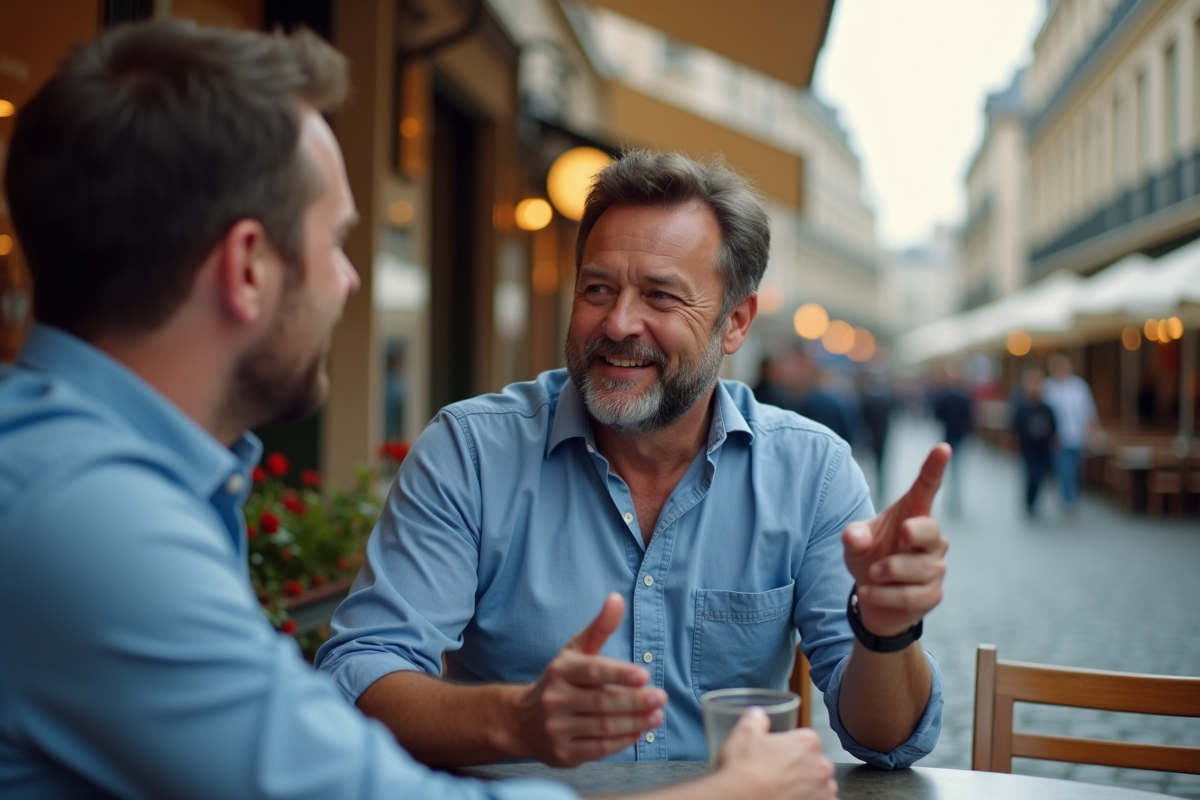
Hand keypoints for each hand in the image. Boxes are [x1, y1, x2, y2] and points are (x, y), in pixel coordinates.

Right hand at [513, 593, 666, 766]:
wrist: (522, 721)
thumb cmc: (560, 680)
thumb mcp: (576, 651)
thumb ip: (600, 627)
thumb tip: (617, 598)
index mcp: (561, 670)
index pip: (594, 671)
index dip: (620, 674)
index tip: (644, 676)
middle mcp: (555, 699)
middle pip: (602, 702)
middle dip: (636, 701)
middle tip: (661, 698)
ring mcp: (557, 728)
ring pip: (603, 727)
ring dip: (635, 722)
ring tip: (657, 716)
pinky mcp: (563, 752)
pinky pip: (599, 748)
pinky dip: (622, 741)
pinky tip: (639, 732)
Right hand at [715, 708, 836, 799]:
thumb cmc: (745, 769)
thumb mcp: (744, 733)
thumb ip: (755, 719)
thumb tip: (759, 715)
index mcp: (808, 742)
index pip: (804, 739)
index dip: (788, 746)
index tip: (776, 754)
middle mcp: (821, 767)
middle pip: (814, 763)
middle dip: (800, 767)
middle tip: (776, 773)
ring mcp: (823, 793)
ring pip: (819, 787)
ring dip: (806, 788)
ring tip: (782, 790)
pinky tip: (788, 798)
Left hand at [842, 444, 949, 637]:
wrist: (874, 598)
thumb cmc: (870, 557)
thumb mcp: (856, 543)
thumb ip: (854, 536)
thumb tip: (853, 537)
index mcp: (911, 515)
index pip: (926, 488)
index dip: (934, 468)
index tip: (942, 447)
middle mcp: (929, 539)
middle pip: (931, 529)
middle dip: (915, 532)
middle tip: (900, 535)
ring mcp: (934, 568)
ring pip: (918, 568)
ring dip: (888, 572)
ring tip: (871, 574)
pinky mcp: (932, 594)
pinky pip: (910, 595)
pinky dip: (883, 595)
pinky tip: (867, 593)